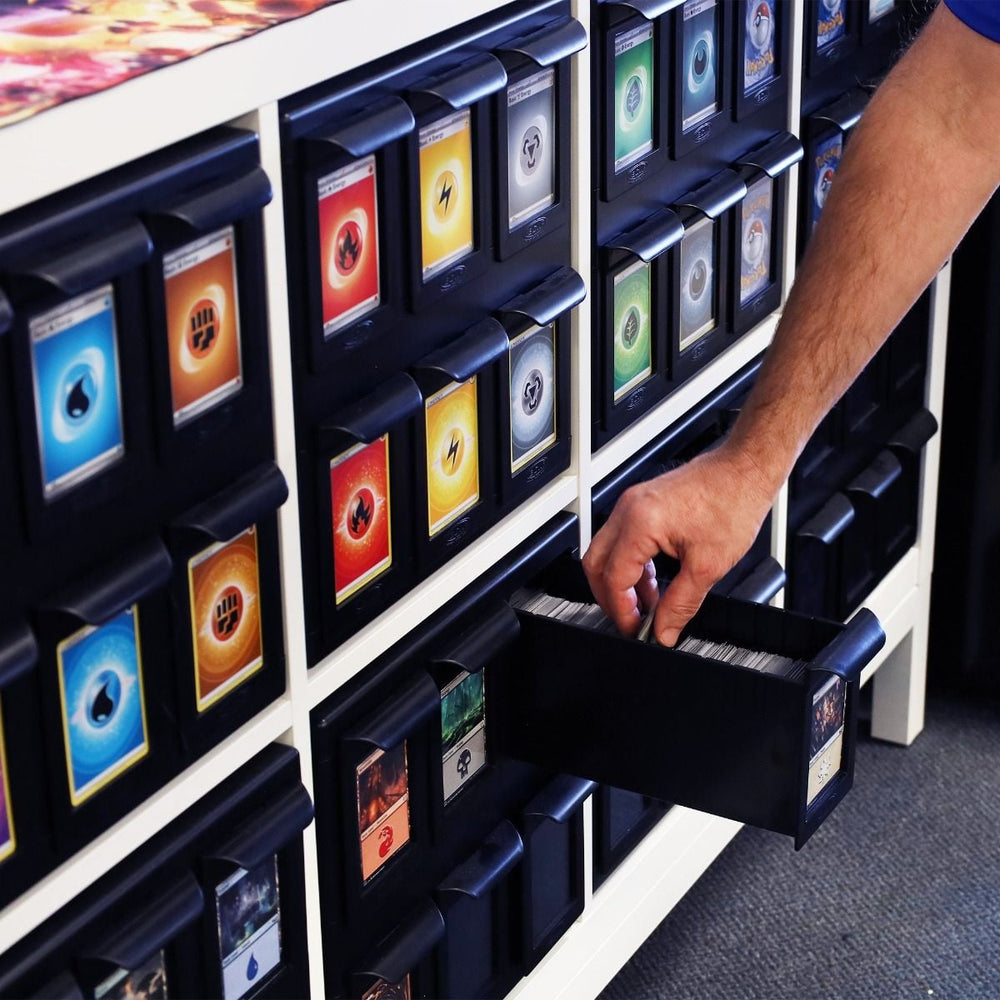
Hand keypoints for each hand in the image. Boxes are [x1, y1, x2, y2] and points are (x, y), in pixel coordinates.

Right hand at [582, 442, 775, 645]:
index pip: (614, 578)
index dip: (621, 611)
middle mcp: (628, 510)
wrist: (745, 470)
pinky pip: (621, 540)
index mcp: (640, 523)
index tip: (635, 629)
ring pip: (606, 552)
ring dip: (621, 582)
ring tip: (647, 604)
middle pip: (596, 564)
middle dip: (610, 598)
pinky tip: (652, 581)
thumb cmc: (732, 501)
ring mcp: (632, 504)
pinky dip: (630, 564)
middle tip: (631, 620)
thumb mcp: (708, 566)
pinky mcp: (641, 504)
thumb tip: (664, 630)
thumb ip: (681, 604)